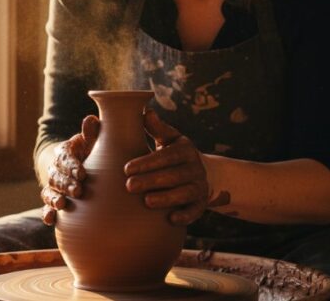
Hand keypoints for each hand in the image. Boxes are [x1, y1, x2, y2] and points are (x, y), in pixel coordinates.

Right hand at [40, 115, 99, 224]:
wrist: (78, 165)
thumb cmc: (89, 151)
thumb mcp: (91, 141)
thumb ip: (91, 133)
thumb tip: (91, 120)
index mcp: (65, 152)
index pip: (65, 158)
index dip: (72, 165)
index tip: (82, 173)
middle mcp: (55, 168)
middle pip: (56, 176)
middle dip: (66, 184)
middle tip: (78, 191)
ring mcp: (52, 185)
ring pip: (49, 191)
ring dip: (55, 198)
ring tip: (62, 204)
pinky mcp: (53, 199)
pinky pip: (46, 206)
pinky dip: (47, 213)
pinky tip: (50, 220)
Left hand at [124, 110, 208, 225]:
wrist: (201, 173)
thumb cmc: (174, 154)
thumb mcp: (169, 139)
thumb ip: (156, 127)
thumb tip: (144, 112)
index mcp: (186, 149)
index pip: (167, 155)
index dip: (148, 162)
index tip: (127, 168)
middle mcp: (196, 167)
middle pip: (174, 175)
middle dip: (151, 181)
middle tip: (128, 186)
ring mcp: (200, 186)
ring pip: (185, 193)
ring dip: (166, 198)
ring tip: (146, 201)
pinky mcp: (202, 204)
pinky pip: (195, 211)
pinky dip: (185, 215)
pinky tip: (171, 219)